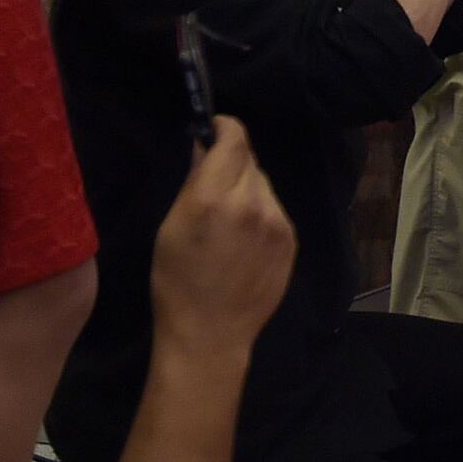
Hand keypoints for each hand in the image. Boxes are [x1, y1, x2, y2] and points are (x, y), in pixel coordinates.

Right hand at [150, 118, 295, 356]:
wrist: (211, 333)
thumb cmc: (177, 282)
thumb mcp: (171, 227)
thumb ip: (194, 181)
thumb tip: (205, 145)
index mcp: (215, 198)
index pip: (234, 138)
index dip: (224, 128)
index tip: (214, 129)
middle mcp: (252, 203)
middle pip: (249, 160)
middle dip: (232, 162)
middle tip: (213, 182)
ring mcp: (277, 221)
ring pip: (263, 184)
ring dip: (247, 188)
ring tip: (228, 219)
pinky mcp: (291, 238)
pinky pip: (275, 209)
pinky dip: (261, 212)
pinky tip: (244, 238)